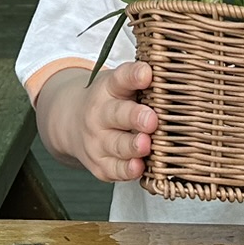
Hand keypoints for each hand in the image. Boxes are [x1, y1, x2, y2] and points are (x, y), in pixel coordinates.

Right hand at [37, 62, 157, 182]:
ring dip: (132, 146)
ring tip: (146, 145)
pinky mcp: (100, 164)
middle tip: (151, 120)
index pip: (121, 78)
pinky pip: (114, 169)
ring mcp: (97, 140)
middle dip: (135, 117)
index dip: (134, 76)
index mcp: (109, 88)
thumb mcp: (119, 83)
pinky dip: (126, 170)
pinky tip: (138, 167)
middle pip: (117, 115)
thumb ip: (141, 80)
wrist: (71, 122)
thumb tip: (172, 76)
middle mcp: (100, 113)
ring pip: (117, 145)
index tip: (147, 74)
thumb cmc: (109, 101)